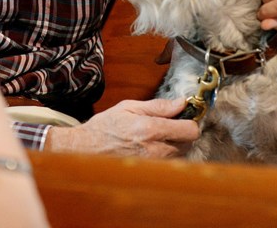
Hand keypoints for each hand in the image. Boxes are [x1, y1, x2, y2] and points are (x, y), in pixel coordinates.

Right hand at [45, 98, 198, 157]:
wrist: (85, 149)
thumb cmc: (105, 126)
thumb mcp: (130, 107)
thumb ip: (158, 106)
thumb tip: (181, 103)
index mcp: (151, 130)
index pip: (190, 130)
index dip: (190, 121)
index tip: (183, 116)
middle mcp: (154, 150)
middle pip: (188, 143)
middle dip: (182, 133)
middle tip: (168, 125)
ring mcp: (152, 164)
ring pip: (180, 155)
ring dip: (175, 145)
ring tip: (157, 137)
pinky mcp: (148, 173)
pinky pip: (168, 164)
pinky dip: (166, 156)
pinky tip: (152, 148)